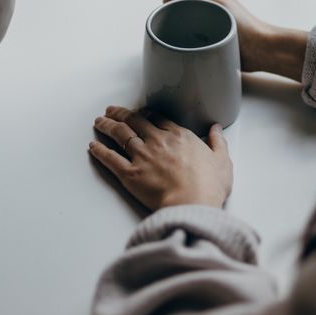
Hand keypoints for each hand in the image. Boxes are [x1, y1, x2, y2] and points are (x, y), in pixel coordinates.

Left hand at [89, 106, 232, 210]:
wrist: (192, 204)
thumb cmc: (209, 186)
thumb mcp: (222, 161)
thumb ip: (218, 142)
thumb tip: (216, 129)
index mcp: (179, 136)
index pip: (157, 119)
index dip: (145, 114)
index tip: (139, 112)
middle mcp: (158, 141)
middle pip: (135, 121)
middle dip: (121, 114)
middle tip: (111, 110)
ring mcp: (142, 156)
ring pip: (120, 134)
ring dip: (107, 126)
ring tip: (99, 121)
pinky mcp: (130, 174)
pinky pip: (110, 159)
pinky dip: (100, 151)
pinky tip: (93, 146)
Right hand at [165, 0, 307, 81]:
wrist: (260, 49)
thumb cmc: (242, 24)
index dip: (172, 6)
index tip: (169, 18)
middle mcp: (209, 6)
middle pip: (181, 12)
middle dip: (176, 21)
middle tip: (175, 33)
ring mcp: (211, 23)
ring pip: (186, 27)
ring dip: (182, 35)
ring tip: (183, 42)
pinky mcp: (212, 40)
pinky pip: (193, 41)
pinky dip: (189, 45)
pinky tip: (188, 50)